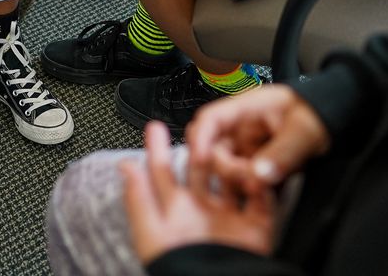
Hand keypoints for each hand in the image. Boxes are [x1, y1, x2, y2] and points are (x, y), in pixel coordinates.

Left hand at [122, 122, 276, 265]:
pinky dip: (262, 182)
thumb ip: (139, 199)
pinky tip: (257, 168)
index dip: (157, 148)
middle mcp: (201, 212)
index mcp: (175, 212)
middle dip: (200, 145)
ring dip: (232, 159)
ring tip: (232, 140)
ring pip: (232, 177)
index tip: (154, 126)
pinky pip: (262, 199)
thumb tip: (125, 167)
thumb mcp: (151, 233)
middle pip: (200, 168)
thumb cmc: (177, 267)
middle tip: (202, 124)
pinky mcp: (255, 229)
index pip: (163, 172)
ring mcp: (228, 218)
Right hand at [184, 85, 330, 198]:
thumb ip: (282, 153)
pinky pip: (246, 180)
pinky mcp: (259, 165)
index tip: (201, 160)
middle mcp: (243, 128)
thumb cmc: (319, 114)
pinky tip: (267, 193)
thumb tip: (258, 174)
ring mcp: (250, 147)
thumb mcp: (304, 131)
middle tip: (250, 180)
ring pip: (228, 168)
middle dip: (226, 168)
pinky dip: (253, 189)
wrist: (337, 122)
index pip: (211, 119)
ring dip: (240, 181)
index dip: (200, 139)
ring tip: (264, 188)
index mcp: (248, 108)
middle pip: (215, 149)